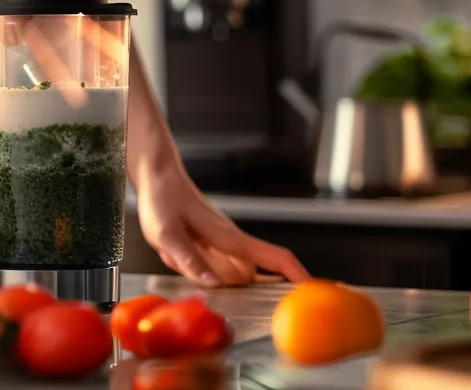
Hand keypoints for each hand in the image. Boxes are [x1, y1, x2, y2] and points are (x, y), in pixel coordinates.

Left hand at [131, 124, 310, 287]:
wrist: (157, 177)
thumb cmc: (163, 201)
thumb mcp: (167, 235)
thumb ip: (189, 261)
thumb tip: (213, 285)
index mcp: (230, 238)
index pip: (275, 257)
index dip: (298, 275)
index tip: (313, 293)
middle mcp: (233, 242)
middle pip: (252, 277)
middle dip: (235, 288)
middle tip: (213, 287)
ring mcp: (224, 243)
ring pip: (229, 274)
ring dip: (207, 276)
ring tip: (177, 256)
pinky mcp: (212, 244)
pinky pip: (215, 267)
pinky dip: (201, 270)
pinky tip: (182, 260)